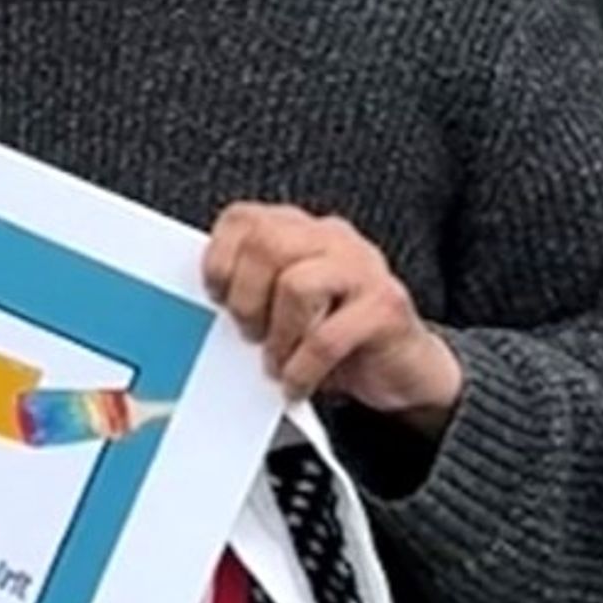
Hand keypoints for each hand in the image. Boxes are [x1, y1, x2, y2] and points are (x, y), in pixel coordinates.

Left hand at [202, 206, 464, 429]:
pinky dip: (302, 368)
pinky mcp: (386, 306)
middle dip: (246, 299)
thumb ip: (250, 296)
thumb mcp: (281, 311)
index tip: (217, 298)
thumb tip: (200, 313)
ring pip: (297, 285)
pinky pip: (328, 337)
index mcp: (298, 230)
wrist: (402, 369)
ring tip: (277, 362)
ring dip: (277, 336)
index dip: (220, 260)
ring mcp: (364, 267)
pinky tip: (297, 383)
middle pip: (266, 244)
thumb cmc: (331, 339)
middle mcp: (332, 238)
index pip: (244, 219)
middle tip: (249, 335)